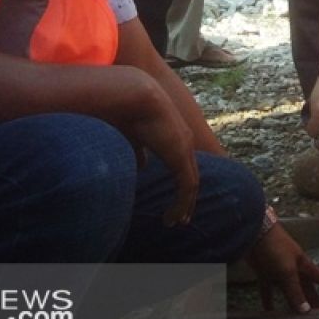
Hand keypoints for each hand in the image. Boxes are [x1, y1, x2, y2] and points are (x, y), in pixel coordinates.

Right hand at [113, 70, 199, 226]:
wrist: (132, 96)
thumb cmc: (127, 112)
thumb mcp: (132, 137)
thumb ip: (138, 152)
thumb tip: (141, 166)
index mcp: (174, 135)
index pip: (182, 164)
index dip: (180, 184)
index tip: (175, 201)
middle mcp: (184, 141)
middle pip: (191, 175)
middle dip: (187, 198)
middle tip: (182, 218)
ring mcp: (185, 148)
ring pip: (191, 184)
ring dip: (185, 205)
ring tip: (177, 222)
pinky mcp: (180, 156)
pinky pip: (186, 187)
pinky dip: (181, 204)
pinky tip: (173, 218)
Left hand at [247, 223, 318, 312]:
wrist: (253, 234)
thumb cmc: (276, 249)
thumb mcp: (288, 271)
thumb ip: (295, 291)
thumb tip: (306, 310)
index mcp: (302, 264)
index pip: (317, 274)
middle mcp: (292, 267)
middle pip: (303, 285)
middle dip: (309, 297)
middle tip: (316, 310)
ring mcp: (277, 270)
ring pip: (286, 289)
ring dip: (290, 301)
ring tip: (295, 316)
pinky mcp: (264, 272)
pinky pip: (268, 289)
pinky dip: (269, 300)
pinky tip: (269, 311)